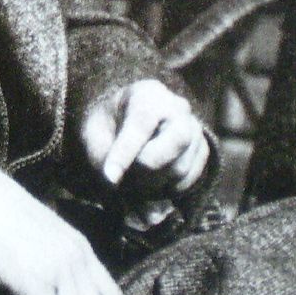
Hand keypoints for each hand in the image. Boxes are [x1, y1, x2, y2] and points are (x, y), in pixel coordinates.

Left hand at [80, 79, 208, 196]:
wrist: (124, 123)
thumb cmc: (108, 127)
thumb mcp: (94, 136)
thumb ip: (104, 160)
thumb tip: (129, 200)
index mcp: (147, 94)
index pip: (142, 122)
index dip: (126, 152)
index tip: (110, 178)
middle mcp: (178, 107)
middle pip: (178, 140)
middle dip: (149, 166)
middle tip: (128, 175)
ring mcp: (194, 128)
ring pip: (182, 167)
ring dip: (155, 183)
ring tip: (135, 177)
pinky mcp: (201, 150)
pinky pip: (190, 179)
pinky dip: (169, 189)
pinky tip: (152, 180)